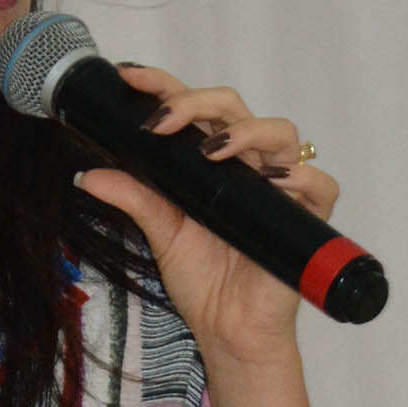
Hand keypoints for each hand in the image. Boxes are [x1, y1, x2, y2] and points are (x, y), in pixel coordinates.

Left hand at [75, 64, 338, 368]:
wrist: (227, 329)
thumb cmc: (202, 279)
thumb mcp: (159, 232)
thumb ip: (131, 197)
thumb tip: (88, 173)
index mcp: (211, 160)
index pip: (193, 108)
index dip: (164, 85)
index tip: (129, 77)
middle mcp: (246, 165)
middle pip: (234, 107)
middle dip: (197, 103)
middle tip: (161, 122)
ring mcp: (278, 188)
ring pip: (281, 132)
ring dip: (246, 133)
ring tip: (214, 151)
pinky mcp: (306, 217)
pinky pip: (320, 185)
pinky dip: (302, 178)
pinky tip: (274, 181)